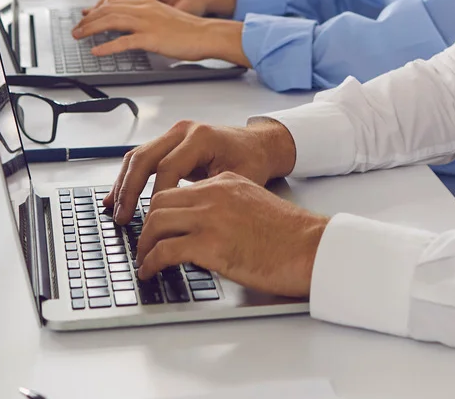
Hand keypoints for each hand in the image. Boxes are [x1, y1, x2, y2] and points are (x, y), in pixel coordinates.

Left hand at [72, 0, 248, 66]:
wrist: (207, 34)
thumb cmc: (190, 31)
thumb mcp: (165, 18)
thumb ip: (148, 20)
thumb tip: (133, 30)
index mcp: (148, 3)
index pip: (115, 3)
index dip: (97, 10)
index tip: (86, 18)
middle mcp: (145, 9)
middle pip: (109, 10)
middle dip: (89, 19)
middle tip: (76, 29)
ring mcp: (147, 23)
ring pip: (111, 22)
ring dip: (91, 29)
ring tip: (79, 36)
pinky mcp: (151, 38)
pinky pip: (123, 42)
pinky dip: (107, 47)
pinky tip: (97, 51)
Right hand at [104, 118, 297, 224]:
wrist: (259, 145)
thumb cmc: (252, 161)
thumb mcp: (238, 180)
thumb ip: (210, 197)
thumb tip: (185, 226)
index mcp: (201, 137)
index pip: (168, 167)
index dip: (157, 196)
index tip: (152, 221)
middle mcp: (183, 131)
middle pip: (145, 157)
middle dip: (129, 190)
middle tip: (122, 217)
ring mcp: (174, 134)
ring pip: (138, 156)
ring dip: (123, 184)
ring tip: (114, 210)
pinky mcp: (169, 142)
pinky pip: (142, 158)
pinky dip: (129, 178)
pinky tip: (118, 197)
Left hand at [135, 171, 325, 298]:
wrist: (311, 248)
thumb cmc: (291, 236)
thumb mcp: (255, 206)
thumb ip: (229, 208)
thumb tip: (206, 228)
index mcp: (226, 182)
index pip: (179, 189)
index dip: (161, 210)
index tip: (155, 226)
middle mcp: (214, 194)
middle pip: (160, 201)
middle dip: (146, 224)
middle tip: (143, 243)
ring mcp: (211, 217)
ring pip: (157, 223)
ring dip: (145, 244)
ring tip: (144, 260)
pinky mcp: (211, 245)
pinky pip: (165, 251)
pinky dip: (151, 262)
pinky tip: (151, 271)